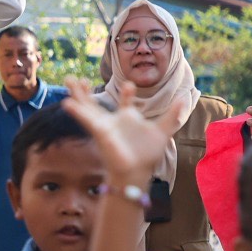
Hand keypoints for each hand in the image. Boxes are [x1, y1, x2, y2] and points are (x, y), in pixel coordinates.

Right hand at [60, 77, 181, 182]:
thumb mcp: (163, 131)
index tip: (129, 84)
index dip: (126, 93)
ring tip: (68, 80)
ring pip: (87, 107)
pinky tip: (66, 102)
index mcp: (128, 119)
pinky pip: (86, 118)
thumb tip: (185, 99)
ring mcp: (104, 125)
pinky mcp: (99, 131)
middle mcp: (113, 121)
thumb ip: (172, 116)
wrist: (136, 172)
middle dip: (86, 92)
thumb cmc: (147, 155)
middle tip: (80, 78)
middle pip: (96, 103)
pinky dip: (77, 110)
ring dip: (77, 94)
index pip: (125, 102)